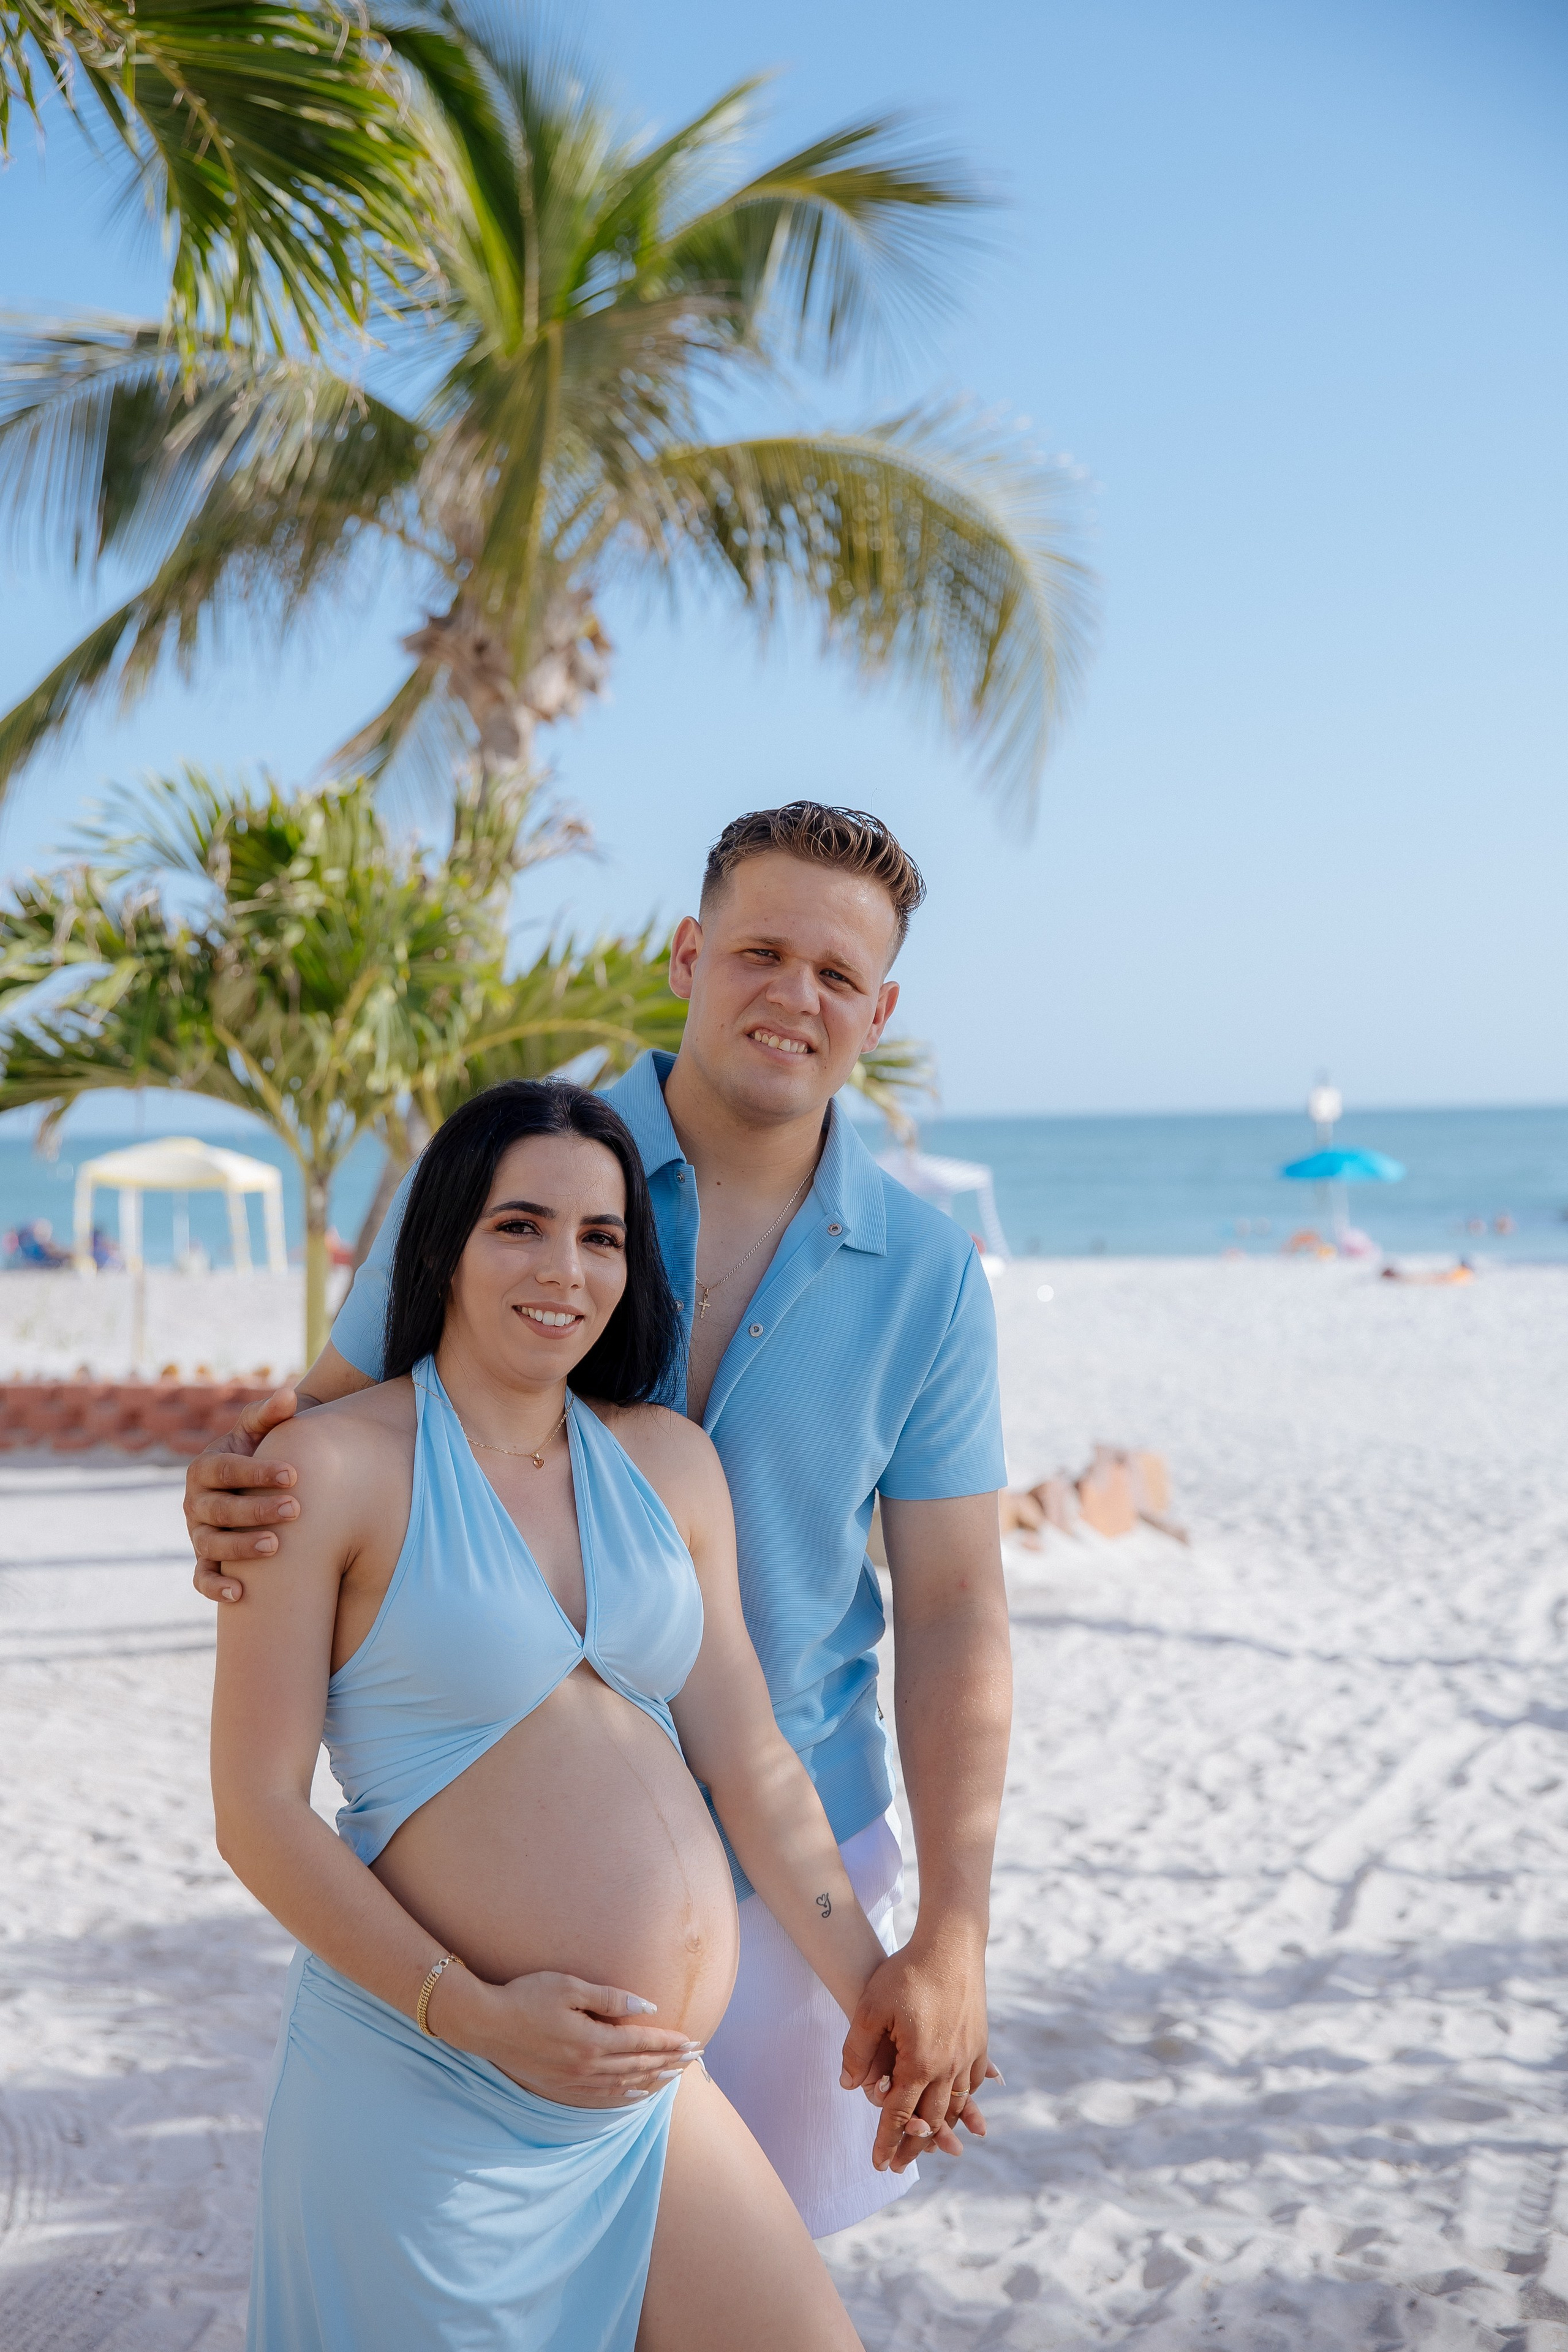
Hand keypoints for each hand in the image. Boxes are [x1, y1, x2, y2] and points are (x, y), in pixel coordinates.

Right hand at [187, 1389, 302, 1602]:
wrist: (258, 1484)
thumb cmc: (264, 1452)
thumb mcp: (263, 1431)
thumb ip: (272, 1413)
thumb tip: (290, 1396)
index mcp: (205, 1467)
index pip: (225, 1469)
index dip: (256, 1472)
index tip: (293, 1474)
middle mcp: (195, 1501)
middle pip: (219, 1509)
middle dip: (256, 1509)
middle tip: (295, 1509)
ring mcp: (198, 1533)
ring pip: (210, 1543)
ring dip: (240, 1547)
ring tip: (275, 1545)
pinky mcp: (205, 1559)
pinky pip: (201, 1577)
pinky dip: (215, 1587)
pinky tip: (240, 1594)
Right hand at [437, 1967, 704, 2103]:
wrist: (486, 2023)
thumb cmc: (527, 1996)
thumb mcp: (570, 1987)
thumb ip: (610, 1999)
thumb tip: (647, 2008)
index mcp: (592, 2040)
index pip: (641, 2042)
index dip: (669, 2043)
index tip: (692, 2041)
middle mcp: (587, 2066)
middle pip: (638, 2065)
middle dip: (669, 2062)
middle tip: (695, 2059)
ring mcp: (573, 2081)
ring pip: (623, 2085)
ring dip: (652, 2080)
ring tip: (675, 2076)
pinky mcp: (559, 2088)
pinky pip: (600, 2098)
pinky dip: (624, 2097)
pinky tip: (637, 2095)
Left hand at [839, 1932, 997, 2171]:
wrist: (951, 1943)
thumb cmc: (906, 1972)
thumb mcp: (870, 2007)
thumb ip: (858, 2050)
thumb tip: (848, 2086)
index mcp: (919, 2063)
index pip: (899, 2115)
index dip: (886, 2141)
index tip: (878, 2164)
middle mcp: (948, 2067)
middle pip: (930, 2120)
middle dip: (913, 2146)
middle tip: (898, 2166)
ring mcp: (969, 2055)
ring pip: (956, 2105)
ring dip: (943, 2129)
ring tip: (934, 2147)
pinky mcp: (981, 2041)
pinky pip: (974, 2082)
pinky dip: (966, 2101)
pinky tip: (960, 2106)